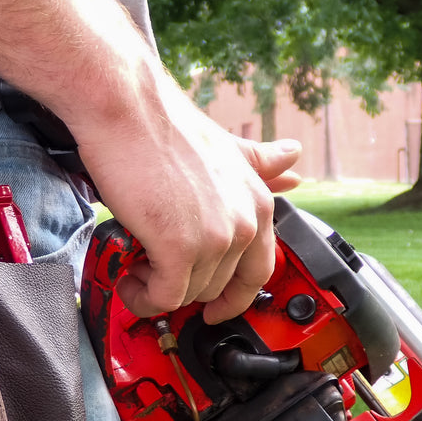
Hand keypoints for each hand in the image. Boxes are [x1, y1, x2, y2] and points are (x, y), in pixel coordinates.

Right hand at [72, 77, 300, 323]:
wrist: (128, 112)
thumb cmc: (165, 127)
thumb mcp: (226, 147)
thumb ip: (259, 162)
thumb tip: (293, 158)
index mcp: (258, 204)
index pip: (257, 274)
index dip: (231, 297)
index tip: (212, 308)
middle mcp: (244, 225)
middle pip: (215, 289)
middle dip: (181, 286)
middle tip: (151, 269)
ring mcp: (214, 239)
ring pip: (187, 295)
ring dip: (156, 291)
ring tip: (134, 268)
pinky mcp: (179, 249)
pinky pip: (164, 298)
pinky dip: (143, 298)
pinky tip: (128, 280)